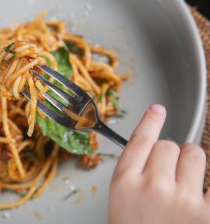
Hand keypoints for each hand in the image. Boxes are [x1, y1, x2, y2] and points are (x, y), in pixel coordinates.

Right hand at [110, 104, 208, 223]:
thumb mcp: (121, 199)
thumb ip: (134, 170)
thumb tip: (155, 143)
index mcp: (126, 183)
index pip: (141, 140)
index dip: (150, 121)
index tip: (158, 110)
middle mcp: (153, 186)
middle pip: (169, 145)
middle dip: (169, 157)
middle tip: (167, 178)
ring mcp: (184, 200)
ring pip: (194, 154)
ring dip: (191, 166)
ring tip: (186, 188)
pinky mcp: (208, 213)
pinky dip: (207, 184)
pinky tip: (199, 194)